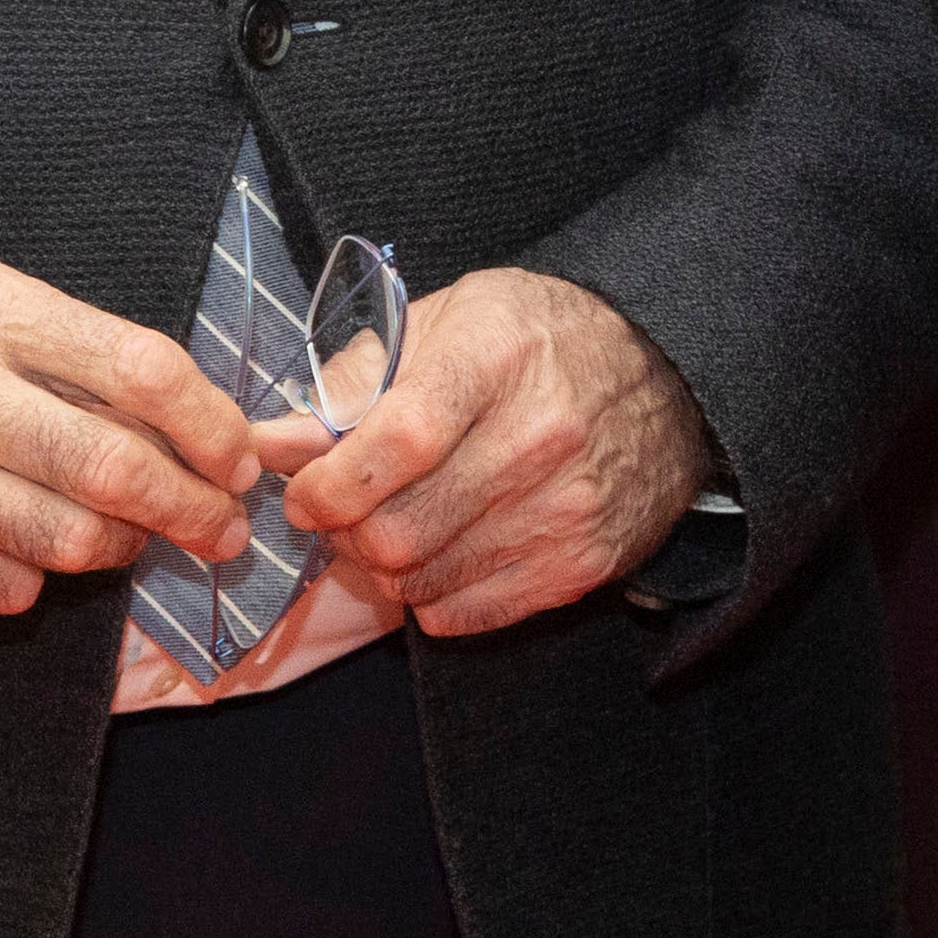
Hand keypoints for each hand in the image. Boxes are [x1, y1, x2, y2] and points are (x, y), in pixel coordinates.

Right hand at [0, 256, 264, 613]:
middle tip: (224, 529)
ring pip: (70, 540)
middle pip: (116, 466)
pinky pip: (5, 588)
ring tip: (128, 540)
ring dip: (119, 549)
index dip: (213, 424)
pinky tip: (19, 551)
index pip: (140, 369)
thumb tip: (192, 416)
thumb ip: (69, 348)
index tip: (239, 458)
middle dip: (195, 509)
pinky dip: (31, 577)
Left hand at [268, 268, 712, 636]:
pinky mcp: (582, 563)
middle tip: (342, 513)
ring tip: (390, 528)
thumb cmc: (538, 341)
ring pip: (420, 580)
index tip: (307, 491)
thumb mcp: (448, 323)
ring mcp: (567, 507)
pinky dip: (430, 597)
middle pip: (397, 529)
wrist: (667, 376)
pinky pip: (463, 614)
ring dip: (383, 567)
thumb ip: (354, 382)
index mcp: (496, 357)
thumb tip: (270, 445)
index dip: (330, 483)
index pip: (397, 440)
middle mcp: (540, 435)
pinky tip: (442, 553)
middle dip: (343, 532)